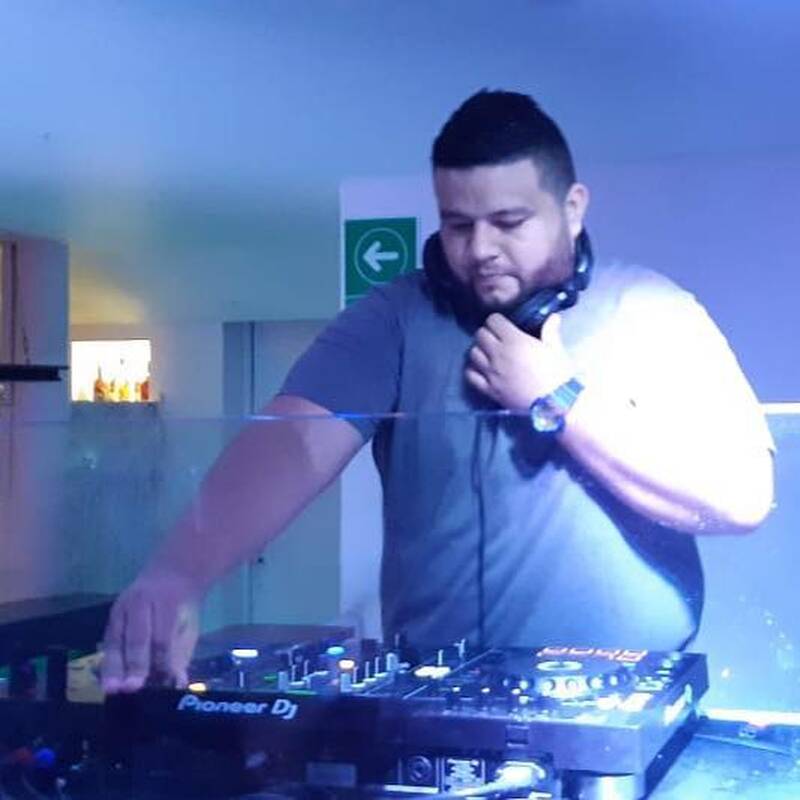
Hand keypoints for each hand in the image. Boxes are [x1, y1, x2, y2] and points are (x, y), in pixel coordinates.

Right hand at [101, 570, 199, 693]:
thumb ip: (181, 654)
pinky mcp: (111, 614)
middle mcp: (142, 602)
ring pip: (116, 639)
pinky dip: (107, 660)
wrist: (171, 575)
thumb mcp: (188, 627)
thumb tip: (177, 683)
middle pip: (137, 638)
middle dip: (134, 665)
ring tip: (111, 689)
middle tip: (130, 689)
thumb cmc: (182, 609)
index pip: (162, 637)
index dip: (160, 662)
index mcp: (168, 603)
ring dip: (113, 666)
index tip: (160, 685)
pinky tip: (106, 680)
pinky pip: (108, 640)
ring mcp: (123, 606)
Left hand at [465, 313, 574, 407]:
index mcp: (514, 340)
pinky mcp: (489, 389)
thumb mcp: (555, 349)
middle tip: (495, 339)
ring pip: (473, 353)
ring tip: (488, 354)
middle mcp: (498, 354)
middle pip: (480, 335)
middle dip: (486, 333)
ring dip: (479, 350)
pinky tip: (480, 370)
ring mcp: (491, 372)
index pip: (493, 321)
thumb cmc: (557, 374)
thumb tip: (553, 316)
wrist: (554, 403)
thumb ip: (550, 331)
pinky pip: (470, 376)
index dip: (497, 321)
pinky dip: (472, 370)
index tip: (503, 325)